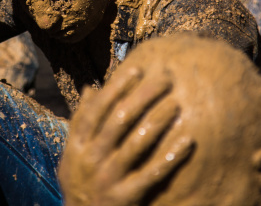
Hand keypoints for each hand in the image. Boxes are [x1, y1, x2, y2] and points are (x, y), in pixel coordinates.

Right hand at [58, 66, 194, 205]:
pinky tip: (188, 140)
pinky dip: (170, 156)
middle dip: (143, 96)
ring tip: (177, 102)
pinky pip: (151, 174)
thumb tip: (89, 88)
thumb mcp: (72, 152)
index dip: (117, 88)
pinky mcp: (125, 198)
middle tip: (166, 78)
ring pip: (136, 144)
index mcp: (78, 145)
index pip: (97, 109)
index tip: (138, 69)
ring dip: (158, 121)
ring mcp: (107, 179)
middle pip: (119, 121)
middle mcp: (91, 159)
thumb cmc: (80, 181)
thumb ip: (79, 121)